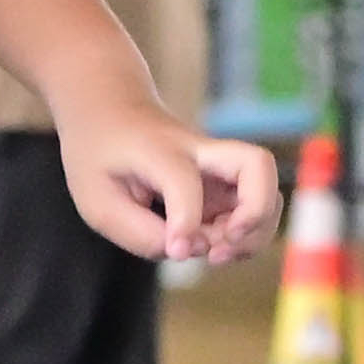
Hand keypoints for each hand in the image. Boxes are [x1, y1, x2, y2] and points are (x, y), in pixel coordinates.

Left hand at [64, 100, 280, 270]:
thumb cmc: (99, 156)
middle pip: (258, 166)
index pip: (185, 182)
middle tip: (217, 245)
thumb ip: (137, 233)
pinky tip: (213, 246)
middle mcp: (199, 152)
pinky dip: (246, 237)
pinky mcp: (223, 185)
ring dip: (254, 233)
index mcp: (159, 149)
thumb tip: (183, 250)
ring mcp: (216, 168)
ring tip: (215, 252)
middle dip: (254, 215)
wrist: (111, 112)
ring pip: (268, 193)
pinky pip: (255, 211)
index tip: (174, 249)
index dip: (186, 222)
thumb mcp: (96, 201)